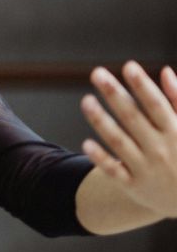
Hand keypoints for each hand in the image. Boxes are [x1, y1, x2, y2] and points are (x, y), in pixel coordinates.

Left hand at [80, 61, 176, 218]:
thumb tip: (165, 71)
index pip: (157, 105)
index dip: (143, 85)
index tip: (129, 65)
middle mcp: (161, 150)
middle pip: (133, 118)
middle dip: (115, 94)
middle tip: (96, 73)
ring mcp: (146, 169)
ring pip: (119, 142)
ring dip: (101, 121)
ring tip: (86, 100)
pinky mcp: (134, 186)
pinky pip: (114, 171)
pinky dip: (101, 158)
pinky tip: (86, 143)